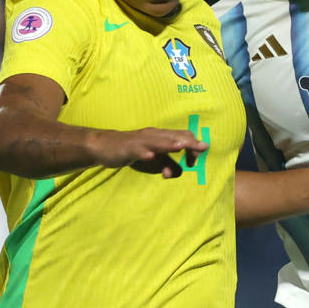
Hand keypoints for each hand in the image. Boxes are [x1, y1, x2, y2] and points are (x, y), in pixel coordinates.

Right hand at [92, 127, 209, 178]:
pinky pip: (138, 150)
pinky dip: (145, 153)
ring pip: (158, 141)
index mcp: (162, 136)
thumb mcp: (154, 161)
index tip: (193, 161)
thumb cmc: (133, 151)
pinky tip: (150, 156)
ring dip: (170, 144)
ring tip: (181, 146)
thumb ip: (168, 166)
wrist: (105, 146)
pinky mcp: (129, 148)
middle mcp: (154, 135)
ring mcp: (141, 141)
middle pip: (175, 136)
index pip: (182, 137)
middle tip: (203, 147)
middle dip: (189, 142)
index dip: (192, 147)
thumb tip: (178, 173)